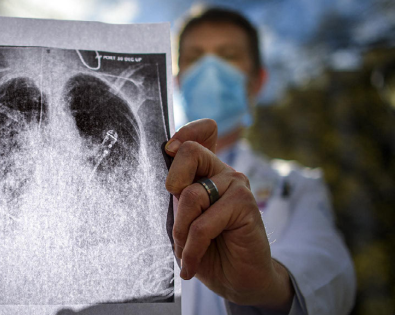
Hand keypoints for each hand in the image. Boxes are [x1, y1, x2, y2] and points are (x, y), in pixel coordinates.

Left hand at [165, 119, 292, 311]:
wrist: (236, 281)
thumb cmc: (208, 250)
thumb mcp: (184, 222)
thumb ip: (179, 196)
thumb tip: (170, 176)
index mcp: (207, 171)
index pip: (204, 131)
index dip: (186, 131)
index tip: (169, 148)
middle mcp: (223, 172)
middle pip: (190, 150)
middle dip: (173, 182)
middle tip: (175, 215)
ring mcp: (236, 185)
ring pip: (191, 194)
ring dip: (181, 232)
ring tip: (185, 253)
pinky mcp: (245, 204)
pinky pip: (203, 223)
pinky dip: (192, 248)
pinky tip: (192, 264)